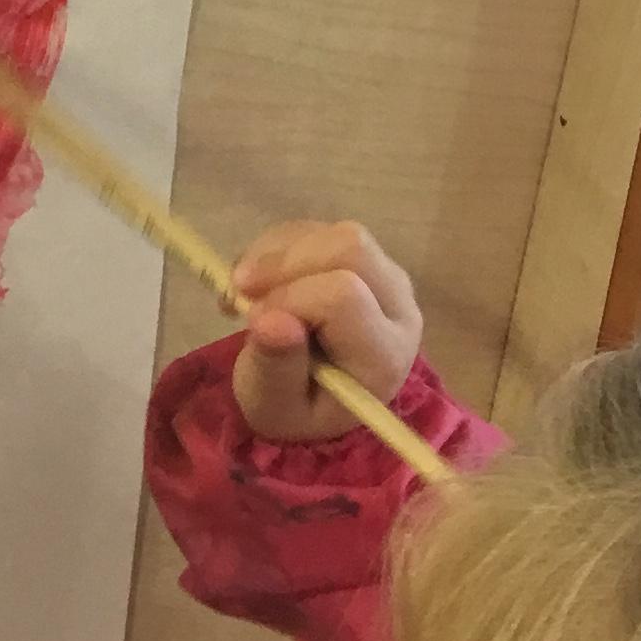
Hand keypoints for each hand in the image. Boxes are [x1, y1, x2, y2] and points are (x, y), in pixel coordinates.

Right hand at [229, 222, 422, 441]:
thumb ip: (274, 368)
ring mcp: (389, 277)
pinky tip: (259, 279)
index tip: (251, 321)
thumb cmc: (297, 409)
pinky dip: (279, 246)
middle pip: (350, 248)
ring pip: (336, 233)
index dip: (289, 298)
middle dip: (284, 262)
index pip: (343, 296)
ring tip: (244, 289)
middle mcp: (400, 309)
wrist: (317, 397)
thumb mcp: (273, 407)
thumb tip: (268, 320)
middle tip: (240, 290)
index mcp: (383, 355)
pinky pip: (322, 230)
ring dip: (277, 254)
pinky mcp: (368, 259)